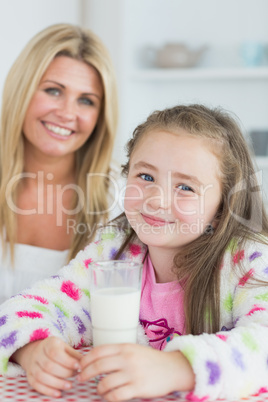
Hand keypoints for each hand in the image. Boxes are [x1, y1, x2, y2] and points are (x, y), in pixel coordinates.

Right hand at [11, 337, 81, 397]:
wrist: (38, 352)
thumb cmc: (56, 350)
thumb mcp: (65, 348)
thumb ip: (74, 355)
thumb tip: (85, 364)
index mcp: (49, 343)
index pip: (55, 353)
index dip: (67, 361)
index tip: (78, 367)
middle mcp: (38, 353)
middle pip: (49, 366)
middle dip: (64, 373)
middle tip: (75, 376)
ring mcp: (32, 365)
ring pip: (41, 376)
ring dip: (57, 383)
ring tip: (69, 386)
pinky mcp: (29, 376)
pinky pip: (36, 385)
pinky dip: (47, 391)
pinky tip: (58, 393)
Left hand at [78, 343, 194, 400]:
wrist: (172, 368)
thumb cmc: (149, 360)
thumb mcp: (133, 349)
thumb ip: (116, 353)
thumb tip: (94, 359)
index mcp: (124, 347)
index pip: (98, 351)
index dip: (85, 359)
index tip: (79, 365)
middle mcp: (127, 358)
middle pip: (98, 366)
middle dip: (85, 373)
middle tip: (80, 378)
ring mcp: (132, 373)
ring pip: (105, 383)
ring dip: (98, 388)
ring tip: (99, 389)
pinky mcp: (138, 388)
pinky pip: (116, 395)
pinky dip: (108, 397)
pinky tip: (108, 396)